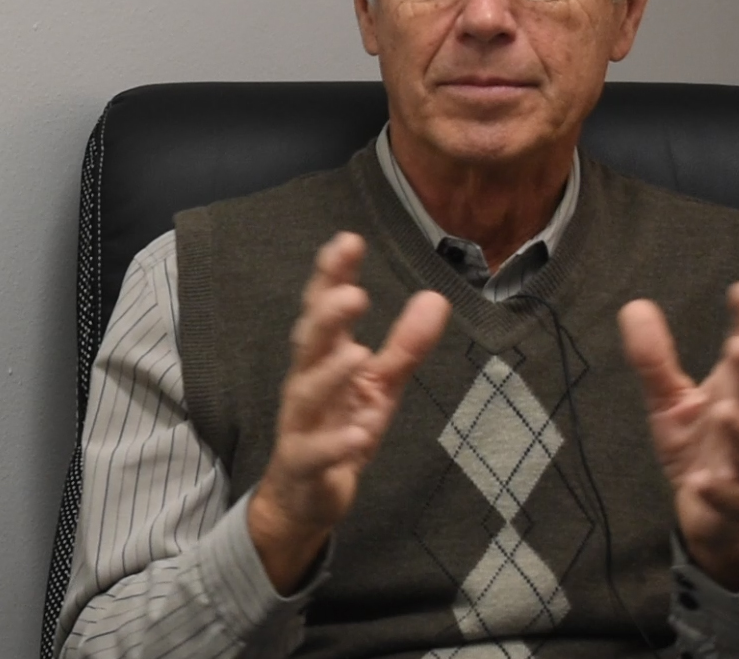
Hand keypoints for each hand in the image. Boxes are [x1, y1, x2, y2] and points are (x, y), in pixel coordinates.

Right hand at [248, 231, 450, 593]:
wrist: (303, 497)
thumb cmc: (339, 427)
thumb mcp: (379, 385)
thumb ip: (406, 344)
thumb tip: (436, 297)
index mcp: (324, 359)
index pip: (323, 309)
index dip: (332, 276)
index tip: (348, 241)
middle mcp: (306, 384)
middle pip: (308, 343)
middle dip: (326, 317)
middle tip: (353, 294)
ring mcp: (301, 425)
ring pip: (307, 394)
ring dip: (330, 374)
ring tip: (357, 354)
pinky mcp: (305, 465)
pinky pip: (315, 453)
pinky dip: (336, 444)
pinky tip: (359, 434)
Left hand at [617, 281, 738, 589]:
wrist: (712, 516)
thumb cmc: (699, 446)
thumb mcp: (671, 400)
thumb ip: (655, 359)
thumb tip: (634, 306)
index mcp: (737, 393)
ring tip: (724, 411)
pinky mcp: (731, 505)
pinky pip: (729, 500)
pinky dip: (718, 492)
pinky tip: (703, 484)